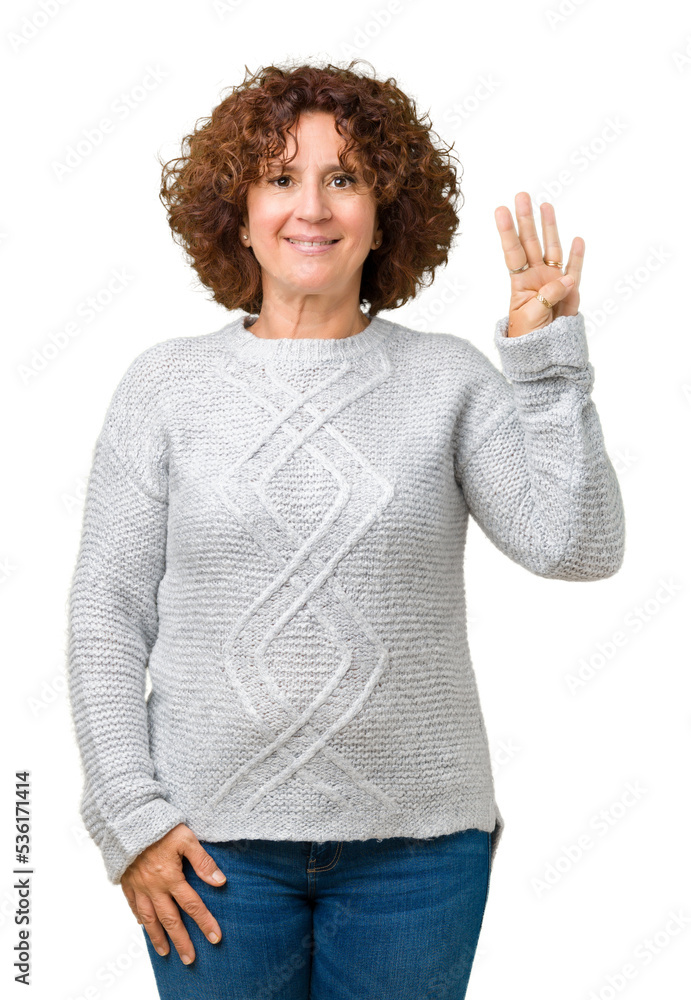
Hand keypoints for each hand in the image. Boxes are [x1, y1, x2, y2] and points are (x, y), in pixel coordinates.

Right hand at [120, 823, 225, 964]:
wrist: (127, 820)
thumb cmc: (160, 826)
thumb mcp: (186, 839)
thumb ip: (203, 861)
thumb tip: (220, 882)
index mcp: (170, 877)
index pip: (192, 905)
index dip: (204, 922)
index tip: (215, 938)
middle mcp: (154, 887)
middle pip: (170, 919)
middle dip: (181, 941)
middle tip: (190, 959)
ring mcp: (138, 886)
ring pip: (149, 918)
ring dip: (158, 937)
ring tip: (165, 952)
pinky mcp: (127, 881)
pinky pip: (133, 905)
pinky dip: (139, 918)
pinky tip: (144, 926)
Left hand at [494, 192, 583, 337]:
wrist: (545, 353)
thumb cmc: (529, 337)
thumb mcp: (531, 318)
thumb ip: (547, 298)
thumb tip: (566, 280)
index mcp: (519, 282)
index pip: (512, 252)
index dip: (507, 231)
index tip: (500, 210)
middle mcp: (536, 276)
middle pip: (530, 243)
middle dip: (527, 219)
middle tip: (522, 195)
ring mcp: (554, 281)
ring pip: (552, 249)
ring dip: (550, 227)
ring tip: (546, 206)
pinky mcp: (571, 291)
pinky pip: (575, 270)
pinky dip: (577, 256)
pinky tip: (577, 239)